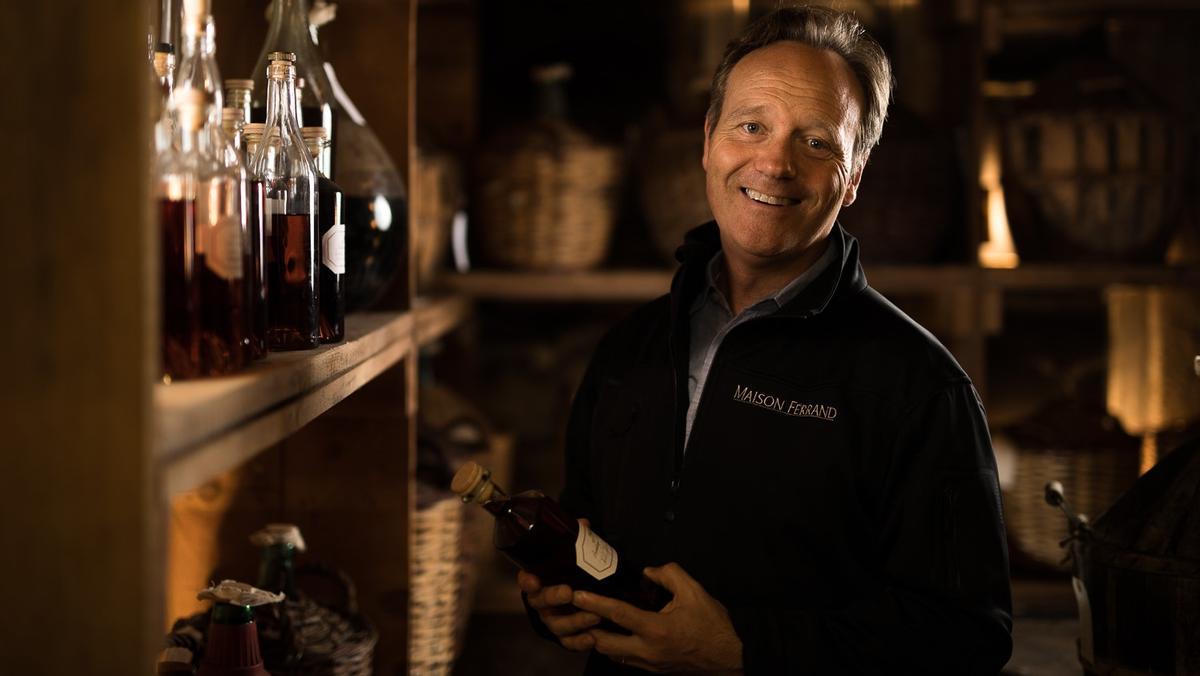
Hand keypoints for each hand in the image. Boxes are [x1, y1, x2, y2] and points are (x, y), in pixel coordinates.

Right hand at [517, 519, 600, 651]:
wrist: (588, 594)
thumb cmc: (574, 571)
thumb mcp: (575, 554)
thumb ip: (576, 540)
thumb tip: (584, 524)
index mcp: (540, 581)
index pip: (526, 580)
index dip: (527, 581)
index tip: (533, 579)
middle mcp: (542, 602)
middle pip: (540, 603)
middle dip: (552, 597)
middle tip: (569, 592)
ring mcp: (553, 620)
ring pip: (557, 625)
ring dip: (575, 621)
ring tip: (595, 615)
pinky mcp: (566, 636)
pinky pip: (569, 643)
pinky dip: (580, 642)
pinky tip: (593, 638)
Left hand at [571, 562, 742, 672]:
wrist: (730, 658)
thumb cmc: (713, 625)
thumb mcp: (695, 592)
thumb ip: (669, 574)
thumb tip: (648, 571)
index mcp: (656, 629)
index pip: (617, 614)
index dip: (594, 603)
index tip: (576, 595)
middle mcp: (647, 651)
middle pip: (603, 642)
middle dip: (585, 628)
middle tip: (575, 612)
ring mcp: (648, 665)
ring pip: (612, 654)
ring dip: (599, 639)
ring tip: (590, 621)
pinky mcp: (653, 671)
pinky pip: (625, 660)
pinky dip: (615, 647)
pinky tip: (615, 634)